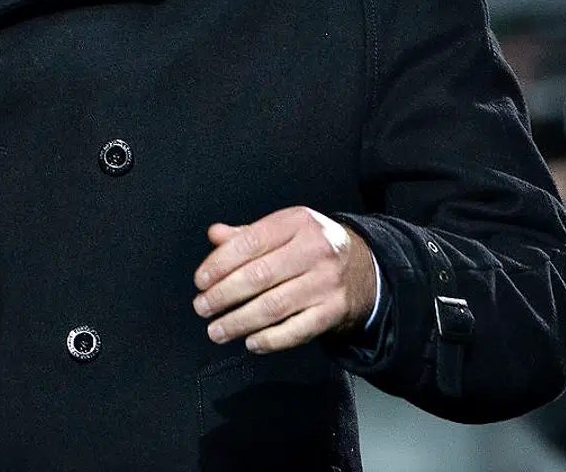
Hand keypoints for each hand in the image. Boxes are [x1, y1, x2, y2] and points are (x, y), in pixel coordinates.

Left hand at [191, 206, 376, 353]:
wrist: (365, 268)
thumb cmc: (312, 247)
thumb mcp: (284, 229)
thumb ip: (247, 234)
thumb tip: (215, 235)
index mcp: (297, 222)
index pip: (251, 242)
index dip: (220, 263)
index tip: (200, 281)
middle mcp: (315, 250)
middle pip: (259, 276)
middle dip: (223, 295)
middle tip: (202, 307)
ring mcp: (326, 282)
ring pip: (274, 306)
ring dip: (239, 322)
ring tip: (217, 330)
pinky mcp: (334, 311)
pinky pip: (297, 330)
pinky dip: (270, 340)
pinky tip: (250, 342)